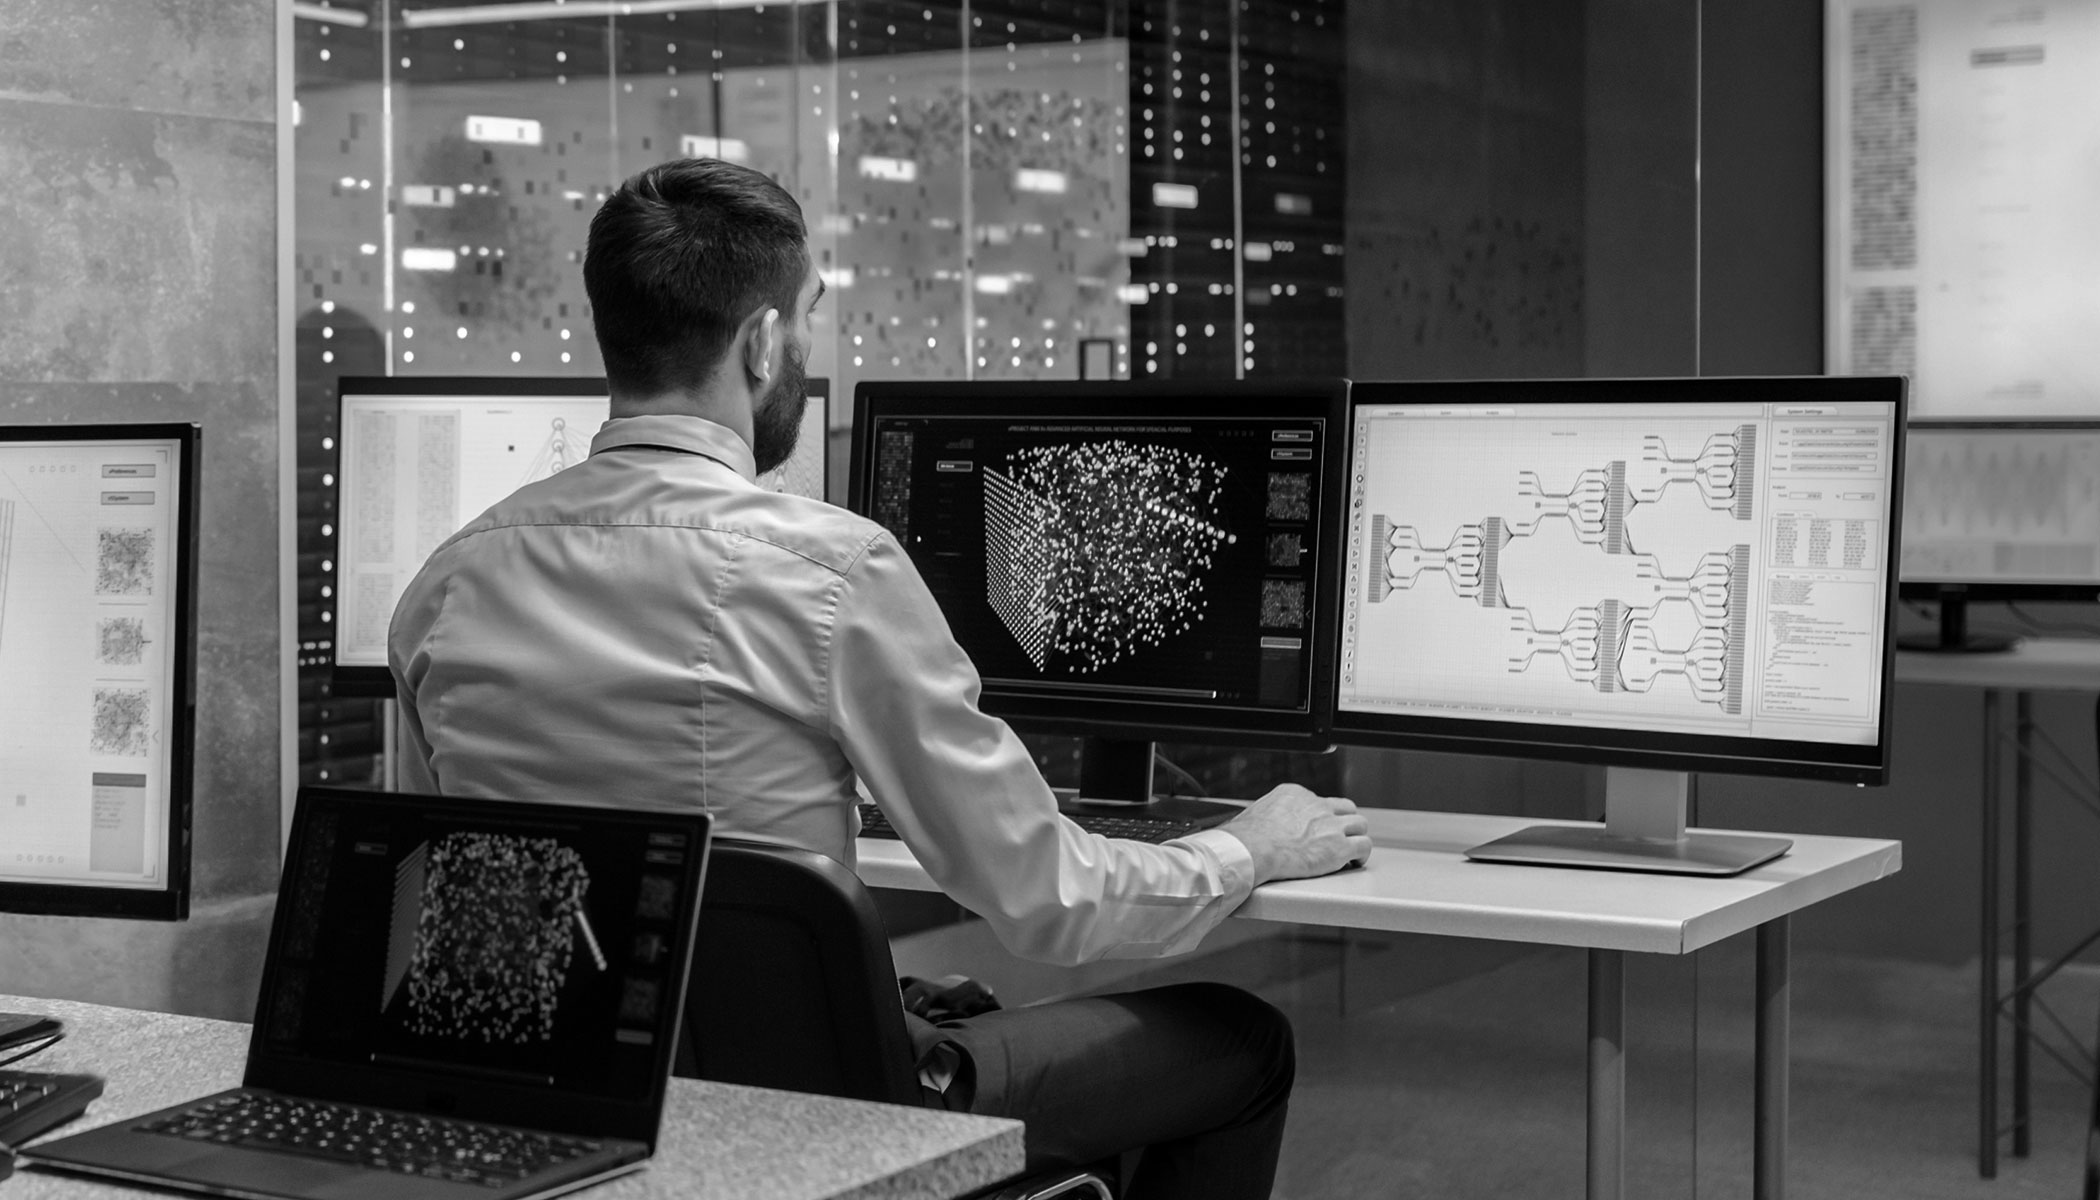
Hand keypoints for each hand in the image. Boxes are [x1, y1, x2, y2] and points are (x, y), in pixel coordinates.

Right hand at [1218, 784, 1371, 884]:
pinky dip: (1362, 854)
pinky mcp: (1339, 847)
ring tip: (1352, 849)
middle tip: (1341, 836)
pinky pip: (1363, 845)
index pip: (1320, 801)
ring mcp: (1331, 825)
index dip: (1322, 818)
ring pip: (1359, 824)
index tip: (1318, 830)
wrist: (1253, 849)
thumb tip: (1264, 827)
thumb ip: (1271, 816)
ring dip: (1356, 836)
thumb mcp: (1258, 812)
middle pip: (1345, 808)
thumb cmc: (1247, 837)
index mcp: (1296, 794)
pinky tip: (1355, 861)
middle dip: (1345, 822)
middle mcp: (1317, 805)